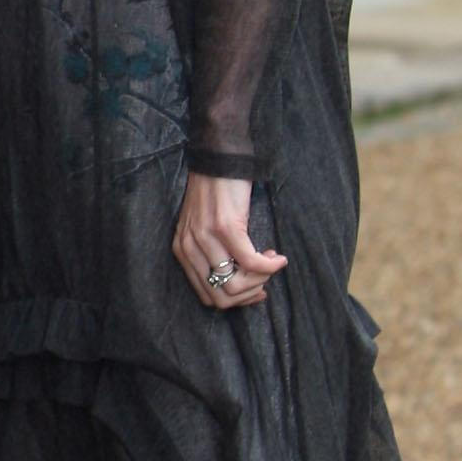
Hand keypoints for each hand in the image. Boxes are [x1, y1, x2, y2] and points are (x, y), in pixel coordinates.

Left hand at [172, 173, 286, 312]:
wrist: (218, 159)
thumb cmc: (216, 193)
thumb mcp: (203, 228)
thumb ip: (211, 253)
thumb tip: (241, 282)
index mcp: (182, 251)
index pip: (207, 296)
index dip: (236, 301)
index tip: (257, 290)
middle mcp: (189, 248)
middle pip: (221, 297)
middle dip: (249, 294)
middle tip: (266, 279)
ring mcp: (206, 238)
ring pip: (236, 284)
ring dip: (261, 279)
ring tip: (272, 262)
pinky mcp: (226, 227)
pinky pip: (251, 262)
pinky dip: (270, 266)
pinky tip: (279, 258)